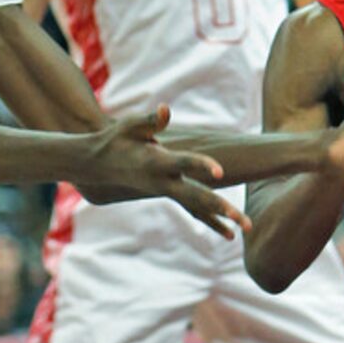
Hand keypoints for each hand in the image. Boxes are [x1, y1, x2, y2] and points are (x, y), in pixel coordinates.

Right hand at [82, 107, 246, 237]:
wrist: (97, 165)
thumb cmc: (115, 140)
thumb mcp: (128, 126)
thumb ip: (150, 120)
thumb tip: (166, 108)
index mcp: (155, 162)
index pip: (182, 163)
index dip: (200, 165)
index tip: (220, 172)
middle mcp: (162, 181)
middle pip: (195, 196)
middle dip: (220, 207)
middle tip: (243, 220)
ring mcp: (166, 190)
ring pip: (197, 207)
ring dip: (222, 218)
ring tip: (246, 228)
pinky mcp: (169, 193)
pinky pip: (192, 209)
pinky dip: (210, 220)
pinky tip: (229, 233)